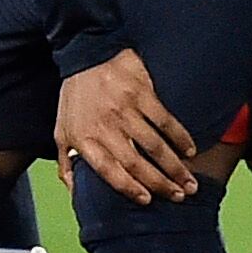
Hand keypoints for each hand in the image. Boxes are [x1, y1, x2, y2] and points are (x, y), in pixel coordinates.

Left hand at [56, 49, 194, 202]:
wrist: (85, 51)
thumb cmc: (74, 96)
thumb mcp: (61, 130)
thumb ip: (66, 163)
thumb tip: (74, 193)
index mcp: (84, 138)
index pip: (109, 171)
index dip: (129, 188)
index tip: (147, 201)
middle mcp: (105, 125)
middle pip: (136, 163)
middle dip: (161, 184)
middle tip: (179, 196)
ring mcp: (124, 109)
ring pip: (155, 146)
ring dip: (175, 167)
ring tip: (190, 183)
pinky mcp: (141, 92)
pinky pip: (165, 120)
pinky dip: (180, 137)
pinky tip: (190, 150)